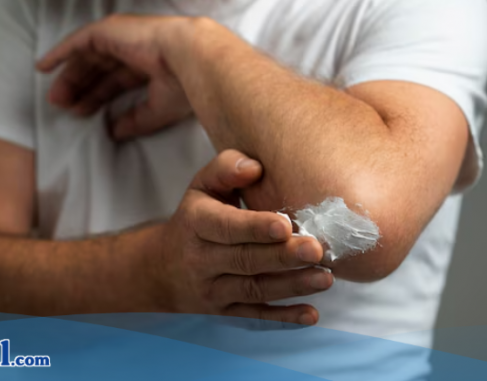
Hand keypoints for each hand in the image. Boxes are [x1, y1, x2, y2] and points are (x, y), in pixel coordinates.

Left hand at [36, 14, 193, 140]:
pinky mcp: (109, 30)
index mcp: (150, 64)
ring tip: (54, 97)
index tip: (81, 113)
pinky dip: (60, 53)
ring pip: (86, 57)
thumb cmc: (185, 84)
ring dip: (69, 76)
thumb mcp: (158, 109)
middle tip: (62, 107)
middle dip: (81, 88)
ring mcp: (121, 36)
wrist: (191, 58)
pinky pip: (78, 41)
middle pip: (99, 69)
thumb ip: (135, 120)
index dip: (98, 97)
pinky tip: (43, 67)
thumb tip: (114, 132)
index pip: (117, 80)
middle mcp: (135, 48)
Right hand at [149, 150, 331, 325]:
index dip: (254, 227)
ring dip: (291, 286)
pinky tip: (311, 315)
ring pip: (254, 290)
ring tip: (324, 277)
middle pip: (244, 260)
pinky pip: (255, 317)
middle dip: (282, 257)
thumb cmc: (195, 217)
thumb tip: (255, 167)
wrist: (163, 268)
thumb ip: (226, 168)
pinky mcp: (225, 312)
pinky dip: (283, 319)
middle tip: (316, 249)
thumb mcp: (202, 186)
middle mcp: (201, 259)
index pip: (225, 227)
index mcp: (196, 223)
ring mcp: (213, 289)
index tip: (285, 225)